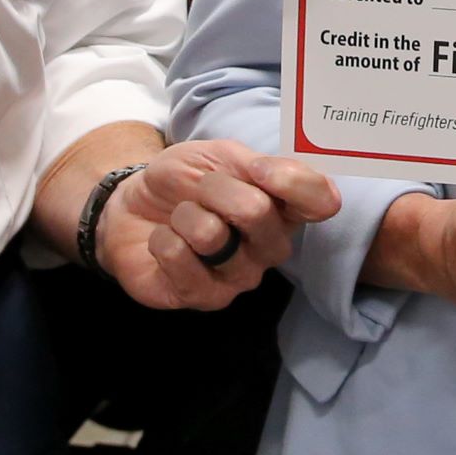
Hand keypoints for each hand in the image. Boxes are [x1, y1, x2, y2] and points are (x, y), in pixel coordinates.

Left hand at [93, 138, 337, 309]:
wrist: (134, 208)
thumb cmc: (184, 182)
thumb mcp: (219, 156)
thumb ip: (253, 161)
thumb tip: (270, 172)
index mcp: (284, 209)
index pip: (321, 202)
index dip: (292, 182)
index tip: (256, 168)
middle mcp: (271, 248)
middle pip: (258, 212)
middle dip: (214, 188)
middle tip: (200, 191)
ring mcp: (240, 277)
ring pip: (211, 235)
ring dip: (184, 215)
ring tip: (181, 219)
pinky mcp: (204, 298)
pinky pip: (179, 257)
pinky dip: (163, 239)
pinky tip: (166, 242)